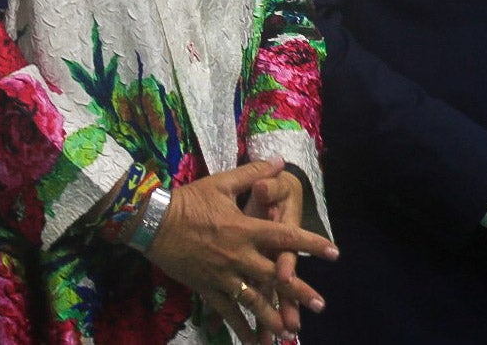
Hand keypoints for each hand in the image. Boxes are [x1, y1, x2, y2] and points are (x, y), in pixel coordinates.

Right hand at [146, 159, 335, 342]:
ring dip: (273, 317)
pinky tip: (254, 342)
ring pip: (252, 300)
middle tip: (320, 304)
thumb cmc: (189, 200)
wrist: (152, 222)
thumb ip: (253, 174)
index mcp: (245, 229)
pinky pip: (227, 312)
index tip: (333, 253)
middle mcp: (238, 256)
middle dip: (298, 292)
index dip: (311, 244)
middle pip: (274, 277)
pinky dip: (241, 328)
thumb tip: (279, 160)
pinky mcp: (207, 288)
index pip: (285, 237)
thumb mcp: (222, 183)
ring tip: (291, 333)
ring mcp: (222, 276)